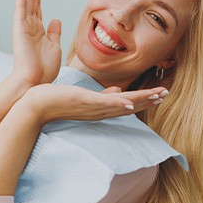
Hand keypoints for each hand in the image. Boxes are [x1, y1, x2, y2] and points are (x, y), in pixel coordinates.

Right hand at [12, 0, 61, 85]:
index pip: (39, 4)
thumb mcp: (54, 47)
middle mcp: (31, 25)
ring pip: (28, 0)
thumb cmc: (44, 69)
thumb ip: (54, 32)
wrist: (35, 83)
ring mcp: (24, 26)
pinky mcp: (20, 30)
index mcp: (39, 29)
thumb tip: (56, 18)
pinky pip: (21, 9)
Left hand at [22, 84, 167, 124]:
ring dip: (140, 100)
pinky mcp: (83, 102)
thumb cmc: (59, 100)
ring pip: (121, 104)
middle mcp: (100, 111)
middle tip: (165, 94)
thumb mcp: (85, 98)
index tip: (158, 95)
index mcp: (101, 108)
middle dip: (148, 100)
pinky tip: (131, 103)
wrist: (37, 105)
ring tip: (157, 95)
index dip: (144, 100)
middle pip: (129, 106)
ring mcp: (92, 107)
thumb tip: (118, 91)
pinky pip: (103, 103)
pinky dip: (117, 104)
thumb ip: (103, 96)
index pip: (127, 105)